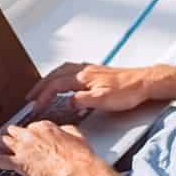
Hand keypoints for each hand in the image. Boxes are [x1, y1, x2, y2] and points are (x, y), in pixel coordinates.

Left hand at [0, 120, 100, 175]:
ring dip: (0, 144)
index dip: (29, 135)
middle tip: (10, 140)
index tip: (29, 139)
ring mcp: (23, 148)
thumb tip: (64, 131)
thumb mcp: (76, 135)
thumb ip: (66, 131)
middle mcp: (31, 134)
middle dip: (12, 137)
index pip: (30, 127)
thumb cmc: (80, 157)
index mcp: (44, 126)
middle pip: (15, 132)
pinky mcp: (19, 164)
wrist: (79, 171)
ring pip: (4, 142)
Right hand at [26, 62, 175, 112]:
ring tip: (43, 89)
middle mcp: (84, 71)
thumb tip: (68, 103)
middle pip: (55, 75)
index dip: (43, 95)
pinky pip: (72, 71)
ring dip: (50, 80)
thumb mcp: (102, 100)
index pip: (56, 85)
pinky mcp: (97, 72)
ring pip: (63, 71)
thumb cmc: (127, 91)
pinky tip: (66, 82)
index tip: (35, 105)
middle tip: (31, 96)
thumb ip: (82, 101)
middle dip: (41, 86)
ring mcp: (90, 70)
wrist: (145, 82)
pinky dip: (62, 76)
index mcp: (83, 77)